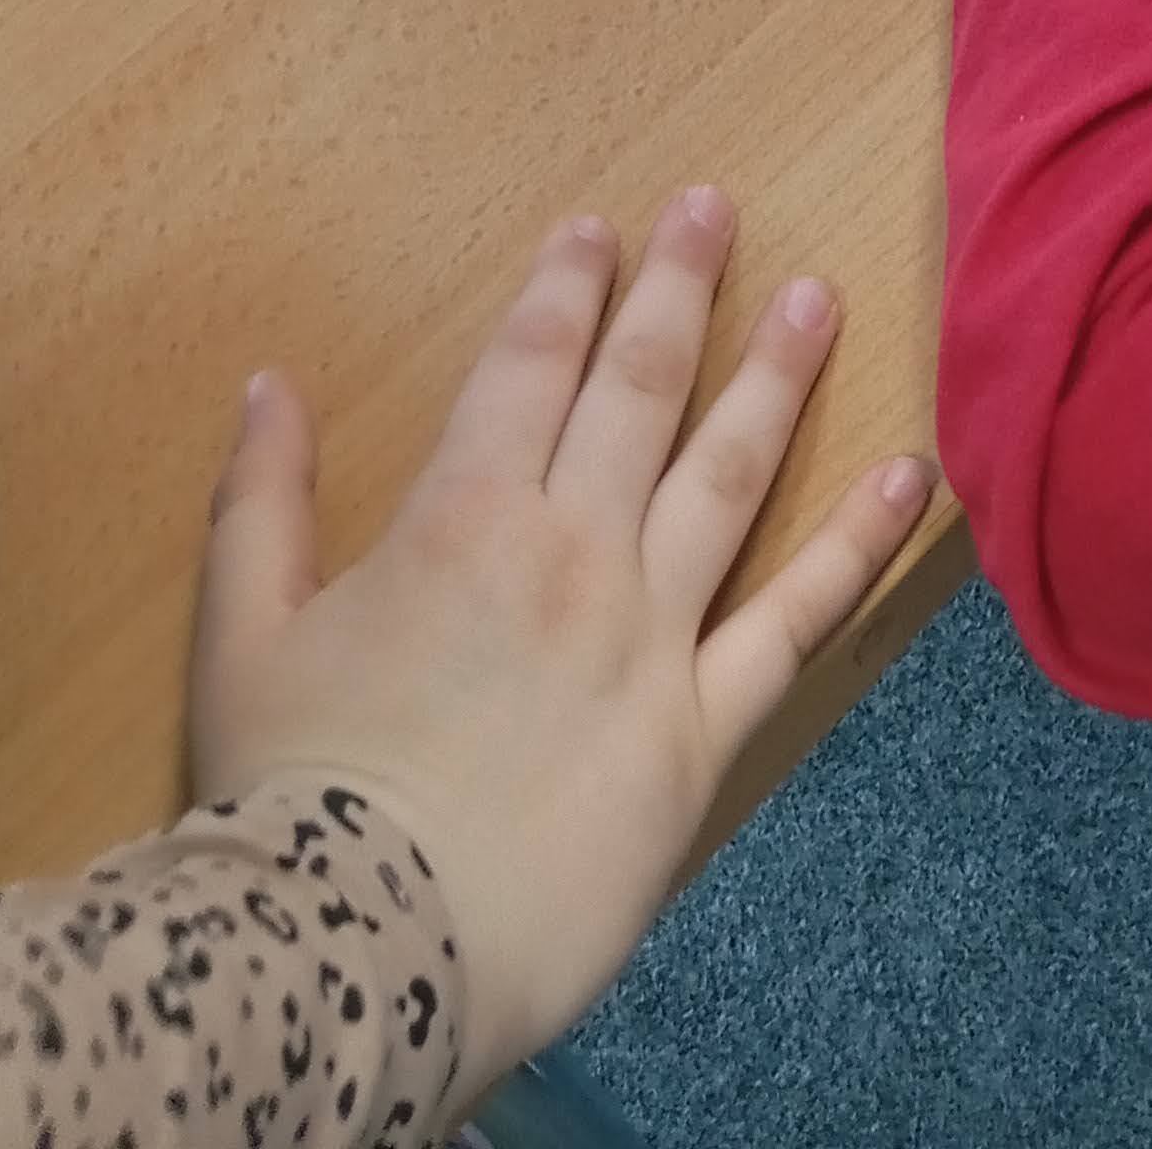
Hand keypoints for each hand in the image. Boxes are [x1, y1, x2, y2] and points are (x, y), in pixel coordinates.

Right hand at [191, 195, 933, 1108]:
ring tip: (818, 298)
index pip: (528, 368)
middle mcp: (572, 550)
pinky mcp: (701, 725)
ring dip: (777, 375)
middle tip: (715, 207)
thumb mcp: (242, 638)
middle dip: (677, 288)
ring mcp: (649, 631)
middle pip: (639, 390)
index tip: (598, 228)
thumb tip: (268, 386)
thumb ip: (260, 504)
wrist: (367, 944)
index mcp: (462, 519)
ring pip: (731, 472)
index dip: (566, 288)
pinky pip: (797, 620)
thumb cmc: (294, 795)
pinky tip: (909, 478)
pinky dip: (860, 545)